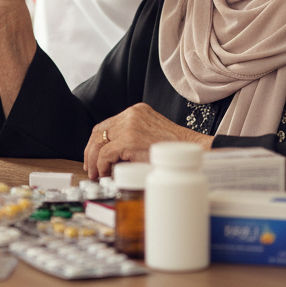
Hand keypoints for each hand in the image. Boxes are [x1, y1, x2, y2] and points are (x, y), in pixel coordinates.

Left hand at [83, 103, 212, 179]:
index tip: (93, 156)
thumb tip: (113, 159)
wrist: (195, 153)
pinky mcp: (130, 139)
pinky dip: (101, 164)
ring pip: (100, 141)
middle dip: (91, 151)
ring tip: (96, 174)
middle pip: (100, 131)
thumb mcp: (152, 136)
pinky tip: (105, 173)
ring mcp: (130, 125)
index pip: (107, 125)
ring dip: (94, 160)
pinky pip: (106, 152)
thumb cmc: (177, 151)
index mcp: (137, 112)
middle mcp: (132, 114)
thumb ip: (134, 139)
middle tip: (90, 168)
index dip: (96, 142)